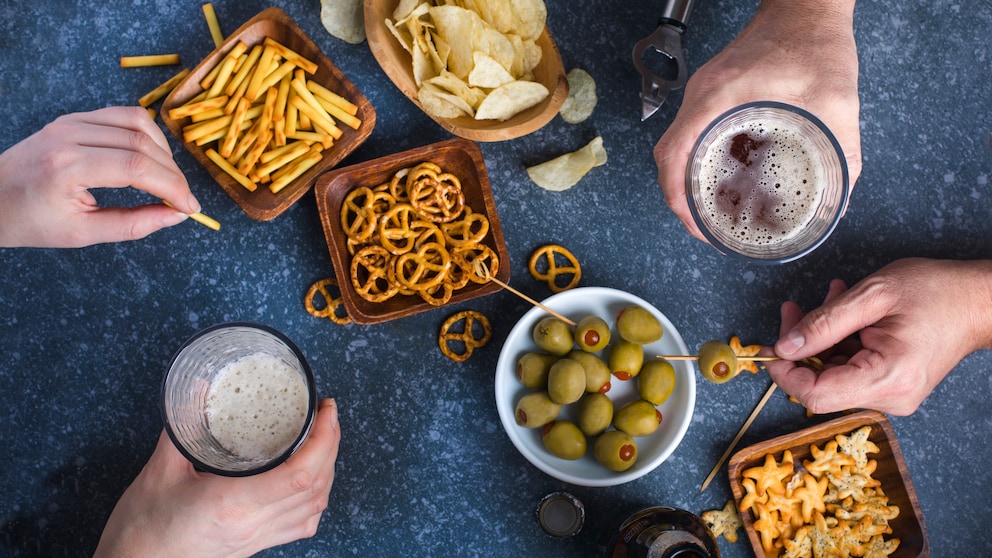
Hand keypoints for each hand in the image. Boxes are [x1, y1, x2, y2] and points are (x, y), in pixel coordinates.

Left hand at [0, 106, 198, 247]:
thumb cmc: (29, 221)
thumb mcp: (82, 233)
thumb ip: (133, 225)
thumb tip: (176, 216)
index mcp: (67, 167)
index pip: (137, 167)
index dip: (172, 187)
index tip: (189, 208)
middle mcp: (69, 135)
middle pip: (142, 143)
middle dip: (172, 174)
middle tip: (182, 200)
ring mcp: (70, 121)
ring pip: (138, 122)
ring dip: (163, 151)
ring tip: (168, 179)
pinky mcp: (74, 117)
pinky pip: (123, 116)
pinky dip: (147, 135)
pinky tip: (151, 158)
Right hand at [94, 398, 340, 557]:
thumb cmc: (139, 530)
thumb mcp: (157, 472)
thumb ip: (180, 429)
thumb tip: (197, 387)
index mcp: (232, 504)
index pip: (299, 475)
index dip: (323, 440)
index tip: (325, 411)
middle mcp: (252, 524)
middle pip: (316, 487)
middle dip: (331, 445)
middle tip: (327, 415)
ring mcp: (257, 538)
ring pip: (315, 507)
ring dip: (328, 469)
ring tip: (324, 439)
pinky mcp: (254, 546)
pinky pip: (301, 526)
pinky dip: (317, 499)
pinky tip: (311, 480)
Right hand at [654, 0, 860, 239]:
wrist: (806, 8)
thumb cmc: (813, 42)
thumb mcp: (836, 100)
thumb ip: (844, 150)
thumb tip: (841, 196)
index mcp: (719, 96)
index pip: (674, 153)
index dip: (677, 197)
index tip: (694, 224)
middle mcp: (702, 94)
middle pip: (668, 156)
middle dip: (679, 199)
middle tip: (704, 227)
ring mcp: (703, 93)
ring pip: (676, 146)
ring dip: (685, 182)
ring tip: (709, 210)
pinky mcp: (711, 94)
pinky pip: (690, 134)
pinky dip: (695, 162)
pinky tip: (719, 178)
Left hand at [766, 259, 991, 414]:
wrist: (979, 300)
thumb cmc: (937, 292)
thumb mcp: (872, 296)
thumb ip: (823, 323)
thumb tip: (784, 346)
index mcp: (887, 378)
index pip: (815, 394)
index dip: (784, 372)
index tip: (769, 346)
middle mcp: (890, 397)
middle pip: (820, 385)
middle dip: (801, 346)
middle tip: (793, 310)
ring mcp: (891, 395)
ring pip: (832, 374)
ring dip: (821, 337)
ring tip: (830, 299)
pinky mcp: (890, 386)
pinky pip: (849, 369)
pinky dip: (839, 341)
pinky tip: (844, 313)